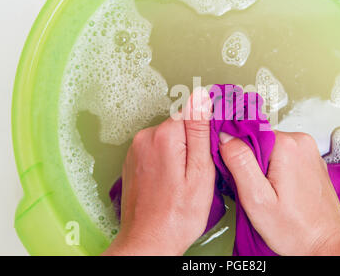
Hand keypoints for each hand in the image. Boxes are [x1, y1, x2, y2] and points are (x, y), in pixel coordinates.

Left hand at [103, 88, 214, 255]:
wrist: (148, 242)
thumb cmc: (177, 215)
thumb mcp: (200, 171)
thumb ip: (199, 130)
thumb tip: (200, 96)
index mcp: (164, 135)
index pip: (193, 114)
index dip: (205, 134)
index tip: (207, 154)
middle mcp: (144, 138)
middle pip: (179, 126)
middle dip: (192, 144)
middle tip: (196, 173)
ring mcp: (135, 150)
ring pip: (168, 139)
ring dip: (179, 154)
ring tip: (182, 181)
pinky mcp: (132, 162)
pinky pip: (156, 150)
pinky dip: (166, 161)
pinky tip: (170, 183)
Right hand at [219, 131, 339, 255]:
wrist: (324, 245)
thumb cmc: (294, 228)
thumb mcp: (257, 198)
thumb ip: (239, 163)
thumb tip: (226, 137)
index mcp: (287, 145)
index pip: (248, 134)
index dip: (238, 156)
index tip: (241, 177)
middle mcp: (302, 142)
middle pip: (260, 141)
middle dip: (251, 163)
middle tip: (256, 190)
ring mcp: (309, 151)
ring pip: (271, 149)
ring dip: (264, 168)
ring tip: (270, 193)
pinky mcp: (311, 161)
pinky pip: (285, 157)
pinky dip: (277, 171)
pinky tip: (280, 192)